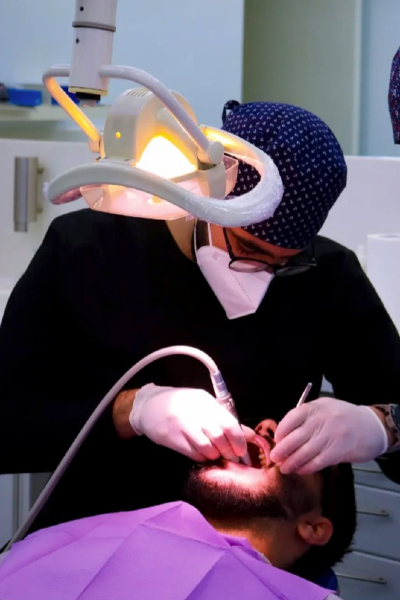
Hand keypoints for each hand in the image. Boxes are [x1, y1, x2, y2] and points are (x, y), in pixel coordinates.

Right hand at [129, 383, 254, 461]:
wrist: (149, 407)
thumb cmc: (182, 405)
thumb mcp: (203, 406)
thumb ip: (225, 419)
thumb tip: (250, 435)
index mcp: (205, 401)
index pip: (228, 422)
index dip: (239, 439)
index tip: (242, 450)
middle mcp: (195, 412)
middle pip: (219, 436)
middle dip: (229, 450)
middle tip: (231, 455)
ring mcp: (182, 425)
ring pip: (208, 447)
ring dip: (216, 455)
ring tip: (216, 454)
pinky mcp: (172, 439)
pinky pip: (194, 453)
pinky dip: (203, 457)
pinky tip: (203, 454)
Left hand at [270, 397, 388, 473]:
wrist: (372, 427)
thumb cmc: (343, 418)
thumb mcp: (324, 409)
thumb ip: (306, 418)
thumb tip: (284, 436)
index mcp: (316, 407)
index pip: (292, 418)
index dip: (281, 431)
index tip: (276, 440)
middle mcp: (323, 420)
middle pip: (296, 437)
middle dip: (282, 450)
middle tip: (274, 458)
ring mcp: (331, 435)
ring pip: (305, 452)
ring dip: (292, 462)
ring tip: (284, 468)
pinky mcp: (338, 451)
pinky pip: (317, 461)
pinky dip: (306, 467)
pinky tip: (300, 470)